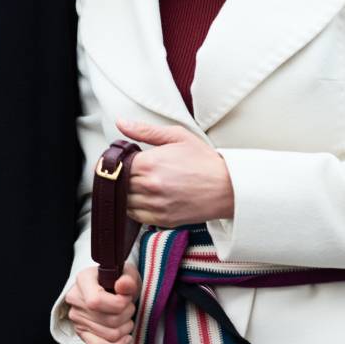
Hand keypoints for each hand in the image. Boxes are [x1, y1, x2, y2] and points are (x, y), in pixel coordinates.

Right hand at [64, 264, 139, 343]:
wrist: (109, 287)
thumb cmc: (118, 280)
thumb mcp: (127, 273)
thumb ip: (128, 279)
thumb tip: (123, 285)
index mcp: (83, 280)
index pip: (97, 301)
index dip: (118, 304)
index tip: (128, 298)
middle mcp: (75, 299)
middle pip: (108, 320)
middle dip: (127, 315)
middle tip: (129, 306)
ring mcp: (77, 318)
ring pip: (109, 335)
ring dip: (126, 328)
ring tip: (126, 317)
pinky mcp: (81, 333)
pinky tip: (125, 338)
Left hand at [118, 119, 234, 226]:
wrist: (228, 187)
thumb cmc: (204, 161)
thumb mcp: (177, 137)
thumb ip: (145, 130)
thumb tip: (121, 123)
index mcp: (150, 163)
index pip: (116, 165)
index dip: (117, 162)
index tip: (123, 161)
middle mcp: (150, 186)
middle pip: (118, 183)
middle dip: (121, 177)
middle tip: (132, 172)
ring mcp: (155, 205)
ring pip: (123, 201)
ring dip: (125, 193)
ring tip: (138, 185)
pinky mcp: (162, 219)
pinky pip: (135, 216)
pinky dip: (134, 208)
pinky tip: (143, 198)